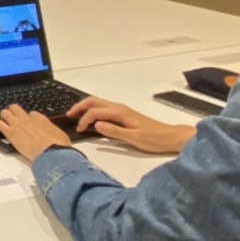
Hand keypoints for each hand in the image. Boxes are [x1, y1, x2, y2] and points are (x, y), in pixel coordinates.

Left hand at [0, 104, 72, 163]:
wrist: (51, 153)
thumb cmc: (58, 146)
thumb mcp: (60, 134)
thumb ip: (52, 130)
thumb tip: (51, 132)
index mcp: (41, 118)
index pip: (31, 113)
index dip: (28, 117)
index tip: (28, 122)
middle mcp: (28, 119)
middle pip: (15, 108)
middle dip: (13, 111)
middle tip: (11, 117)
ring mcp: (18, 124)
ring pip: (5, 113)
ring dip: (3, 116)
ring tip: (3, 121)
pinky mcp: (11, 133)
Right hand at [67, 97, 193, 154]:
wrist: (170, 137)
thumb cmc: (154, 139)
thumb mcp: (134, 138)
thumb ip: (114, 131)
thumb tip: (96, 125)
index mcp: (120, 113)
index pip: (95, 112)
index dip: (84, 119)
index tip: (79, 130)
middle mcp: (120, 108)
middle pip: (94, 101)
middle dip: (80, 106)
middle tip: (69, 115)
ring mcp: (122, 110)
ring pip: (99, 103)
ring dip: (86, 107)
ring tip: (76, 116)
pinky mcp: (124, 115)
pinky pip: (104, 108)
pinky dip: (93, 111)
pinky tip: (92, 119)